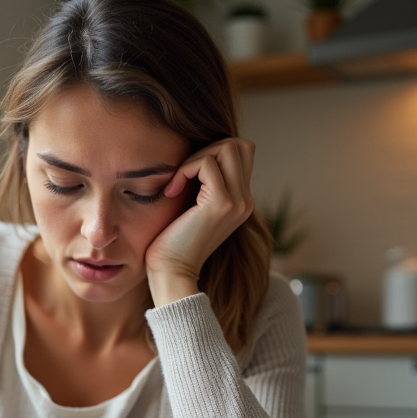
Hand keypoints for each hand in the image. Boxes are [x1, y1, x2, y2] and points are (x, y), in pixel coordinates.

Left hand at [146, 137, 255, 305]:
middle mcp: (245, 201)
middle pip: (238, 145)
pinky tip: (171, 191)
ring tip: (177, 183)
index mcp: (241, 201)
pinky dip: (185, 169)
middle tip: (182, 175)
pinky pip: (206, 163)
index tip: (188, 175)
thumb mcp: (192, 207)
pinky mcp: (222, 204)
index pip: (241, 152)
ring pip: (226, 148)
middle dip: (205, 149)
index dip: (212, 152)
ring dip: (195, 158)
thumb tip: (197, 154)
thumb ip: (202, 184)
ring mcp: (238, 202)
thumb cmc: (173, 242)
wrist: (172, 273)